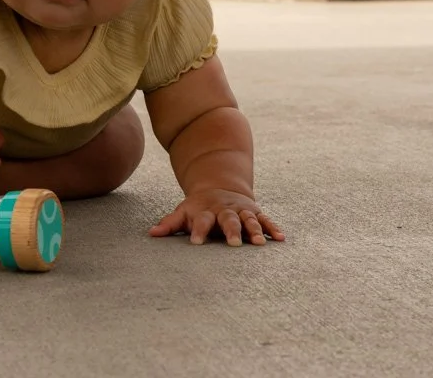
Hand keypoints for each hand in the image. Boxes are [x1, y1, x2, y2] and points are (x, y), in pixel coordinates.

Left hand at [150, 189, 284, 245]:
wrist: (220, 187)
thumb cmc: (198, 208)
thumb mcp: (183, 212)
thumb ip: (169, 223)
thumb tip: (151, 234)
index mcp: (206, 211)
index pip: (201, 221)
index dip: (198, 231)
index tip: (196, 244)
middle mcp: (225, 210)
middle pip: (228, 219)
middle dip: (231, 231)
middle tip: (233, 244)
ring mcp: (241, 210)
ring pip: (249, 219)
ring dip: (254, 230)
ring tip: (258, 244)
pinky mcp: (255, 212)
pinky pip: (265, 220)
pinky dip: (273, 228)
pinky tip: (281, 238)